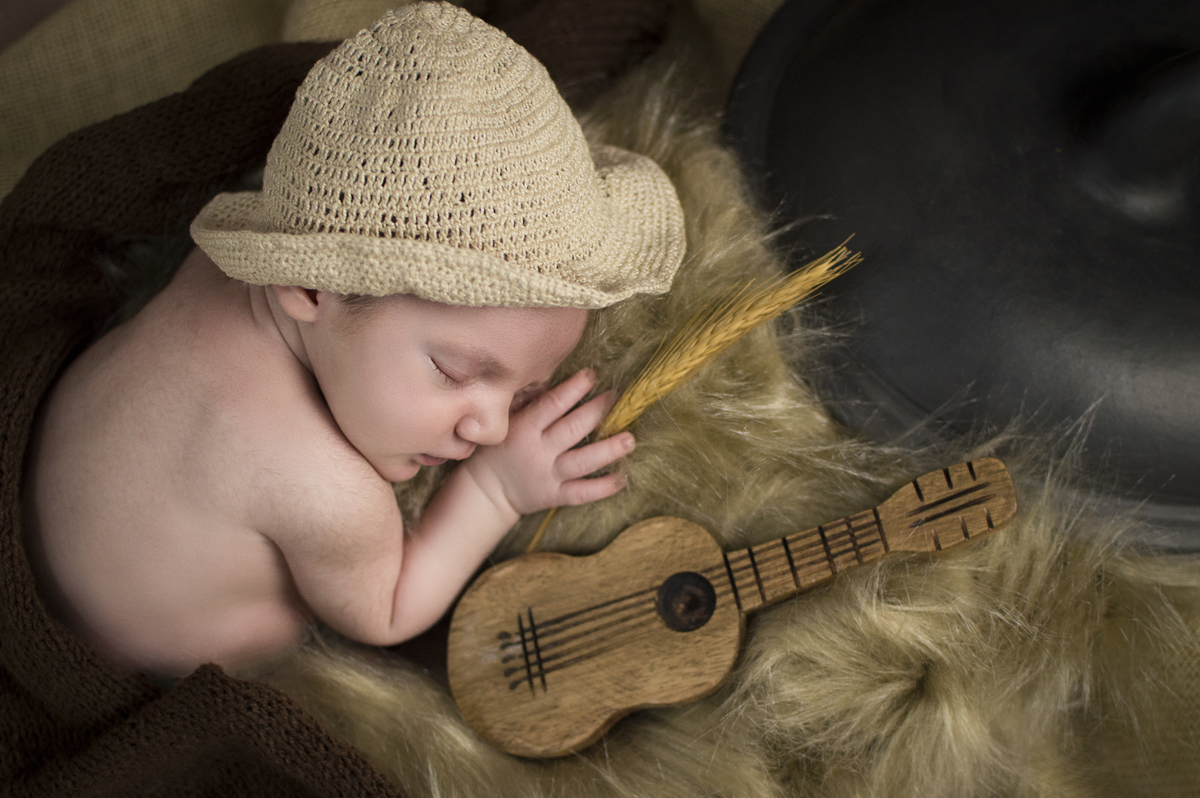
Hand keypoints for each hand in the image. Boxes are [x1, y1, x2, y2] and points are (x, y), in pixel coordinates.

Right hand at [462, 369, 633, 519]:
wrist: (485, 492)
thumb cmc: (496, 449)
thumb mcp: (503, 423)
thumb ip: (526, 405)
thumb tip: (549, 380)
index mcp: (524, 429)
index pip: (552, 405)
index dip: (573, 389)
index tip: (592, 375)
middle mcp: (538, 452)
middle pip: (573, 429)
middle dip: (596, 412)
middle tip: (616, 397)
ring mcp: (548, 475)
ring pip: (582, 462)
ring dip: (608, 450)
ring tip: (630, 439)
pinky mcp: (555, 495)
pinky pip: (581, 492)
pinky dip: (602, 487)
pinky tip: (622, 478)